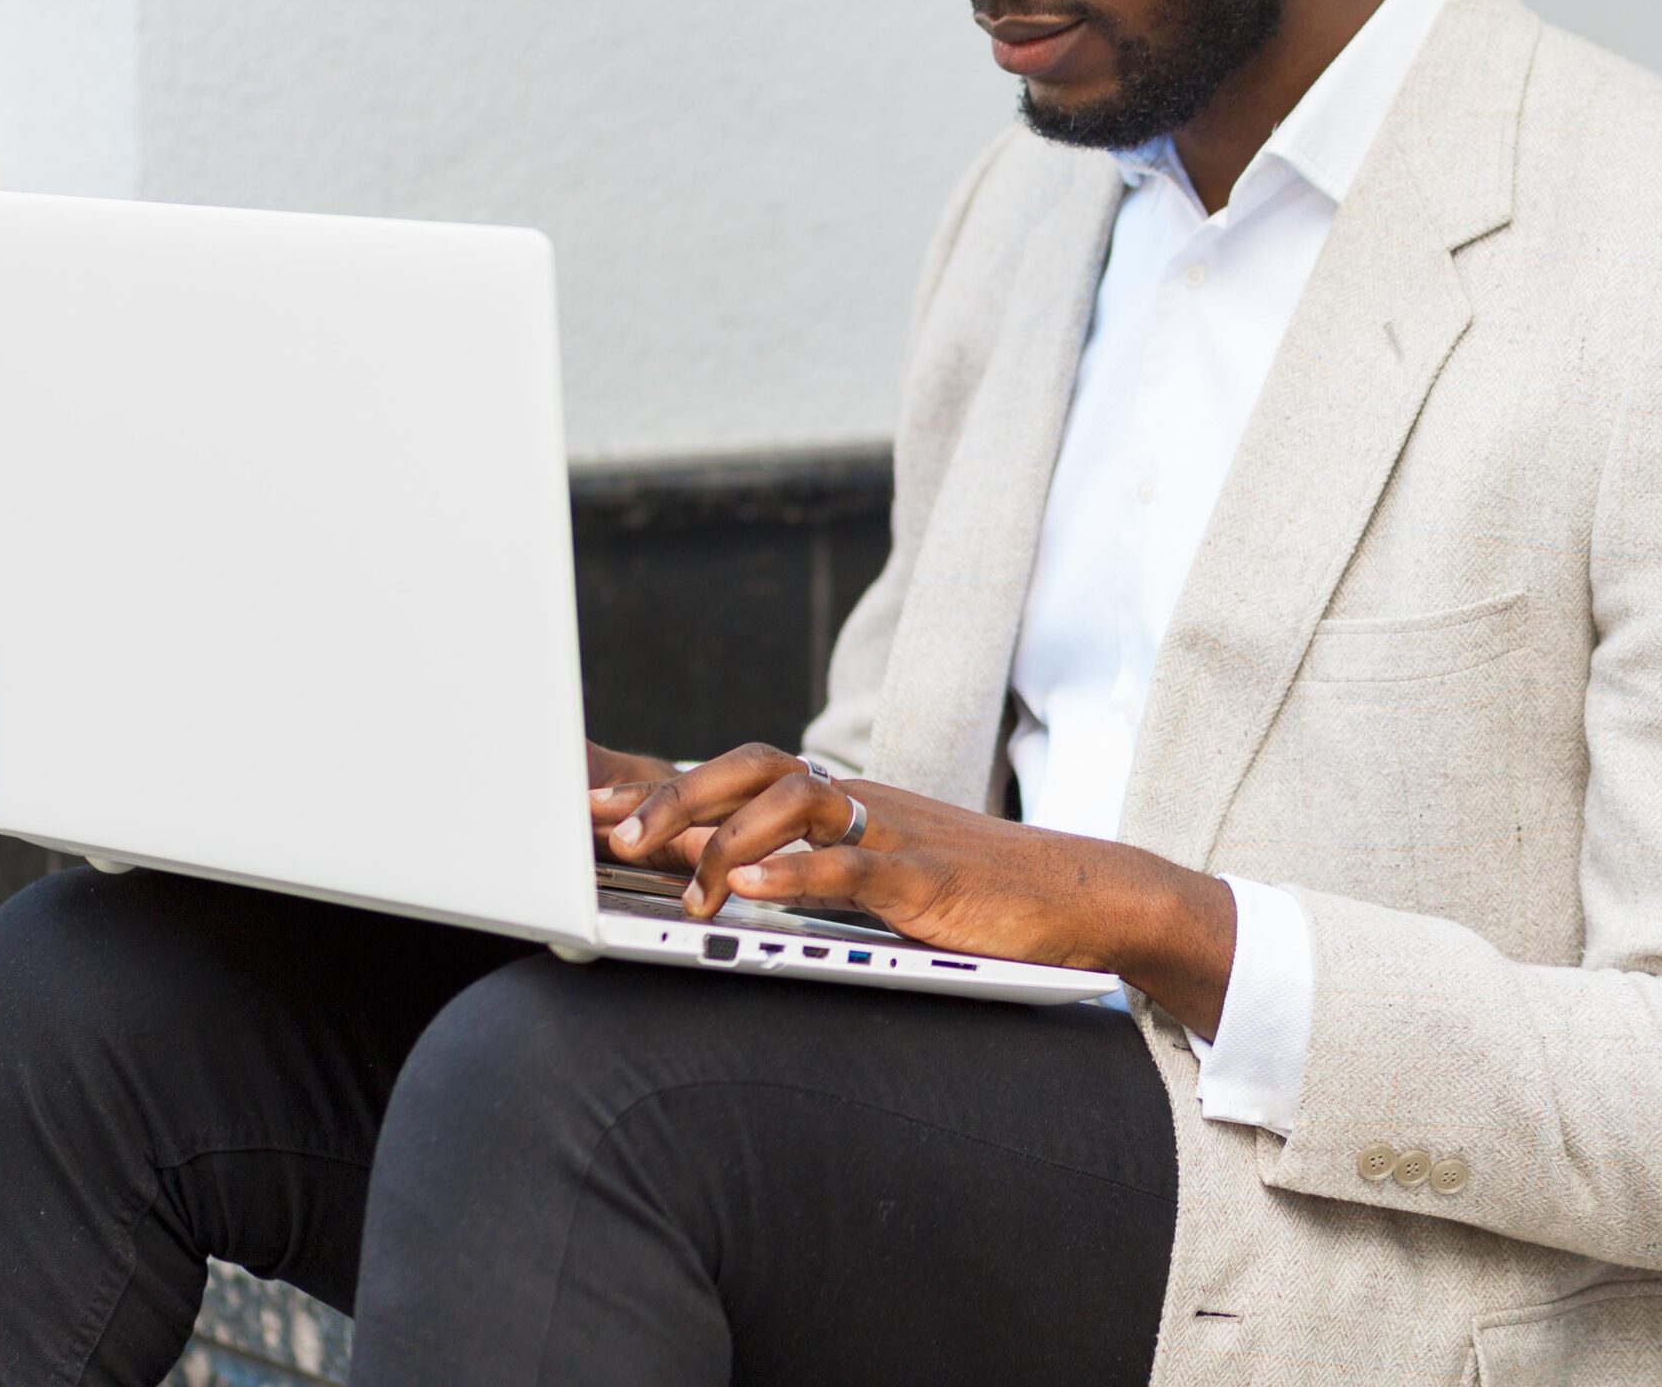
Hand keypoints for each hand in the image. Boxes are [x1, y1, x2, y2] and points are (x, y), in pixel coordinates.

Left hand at [588, 743, 1237, 1035]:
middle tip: (612, 839)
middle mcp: (855, 801)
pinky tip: (755, 888)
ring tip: (682, 885)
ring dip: (727, 839)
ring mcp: (892, 832)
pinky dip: (799, 872)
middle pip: (750, 767)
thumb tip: (712, 879)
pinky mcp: (926, 876)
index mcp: (836, 800)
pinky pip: (853, 865)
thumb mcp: (872, 870)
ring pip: (794, 803)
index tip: (586, 797)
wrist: (1074, 894)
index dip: (661, 778)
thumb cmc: (966, 889)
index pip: (736, 768)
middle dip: (674, 800)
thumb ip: (801, 865)